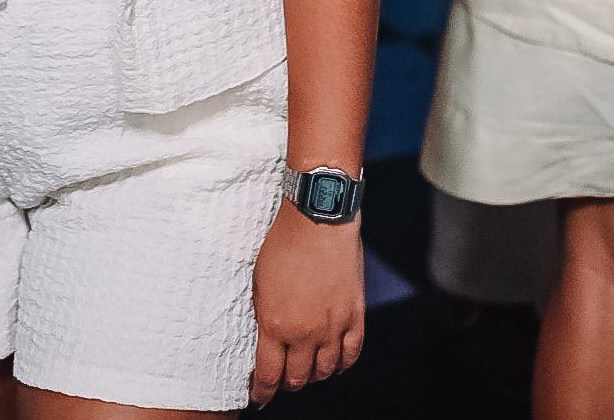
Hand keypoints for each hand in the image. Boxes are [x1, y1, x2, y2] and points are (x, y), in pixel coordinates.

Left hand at [249, 201, 364, 400]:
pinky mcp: (354, 317)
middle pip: (297, 379)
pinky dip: (341, 365)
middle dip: (286, 383)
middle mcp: (305, 333)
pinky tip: (333, 362)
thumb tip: (265, 340)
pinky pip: (351, 356)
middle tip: (280, 378)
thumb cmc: (283, 243)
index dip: (262, 392)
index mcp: (275, 324)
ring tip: (305, 368)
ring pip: (324, 372)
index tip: (258, 395)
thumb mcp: (258, 281)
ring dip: (313, 375)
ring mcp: (332, 328)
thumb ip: (264, 315)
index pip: (268, 376)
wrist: (318, 219)